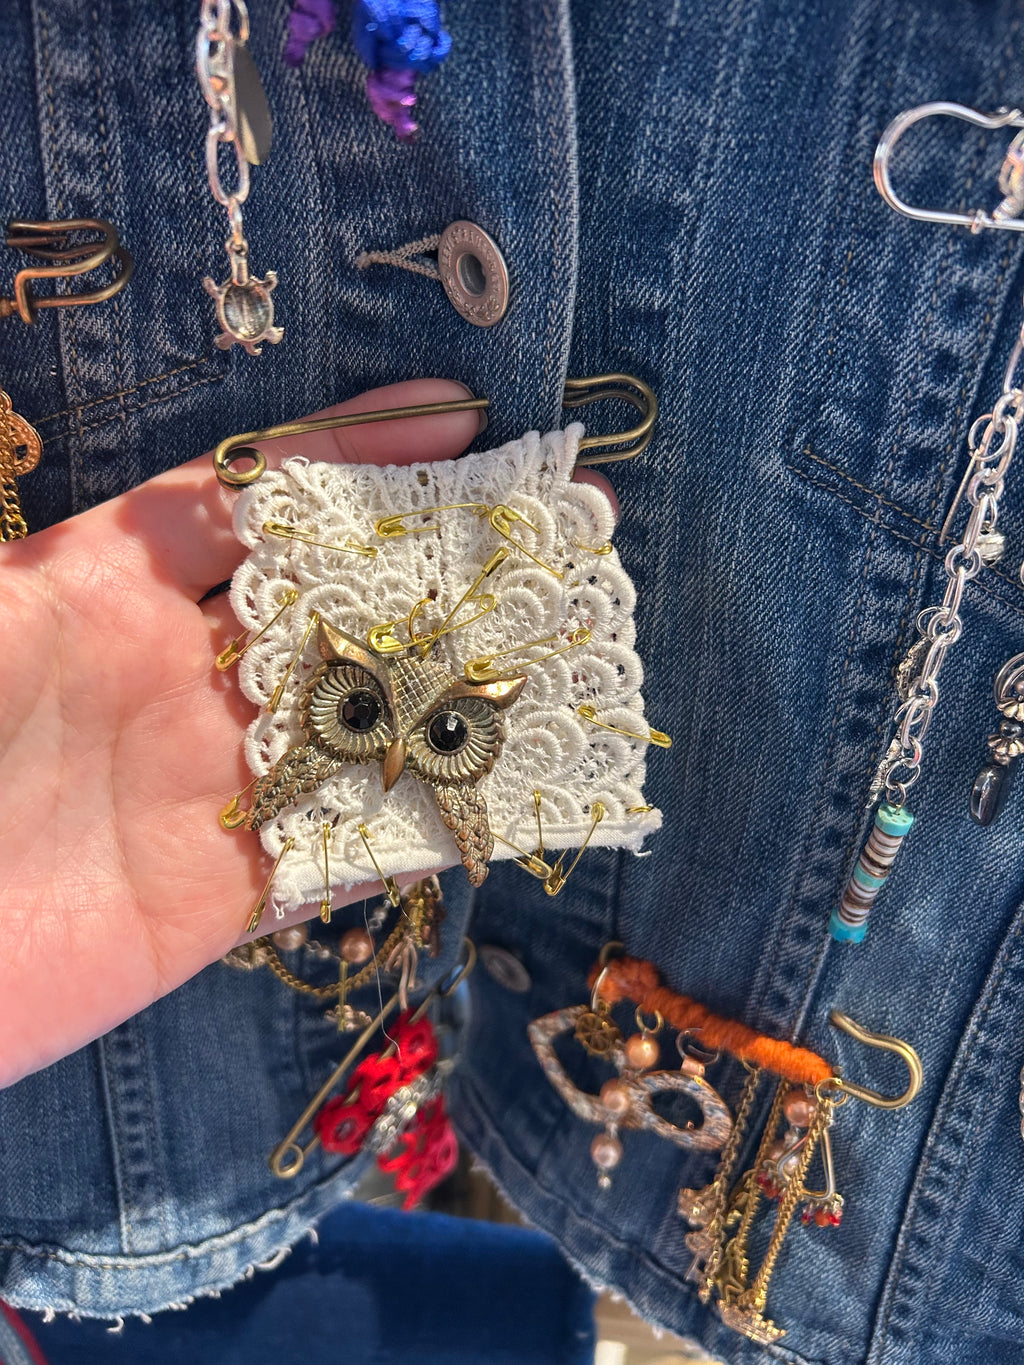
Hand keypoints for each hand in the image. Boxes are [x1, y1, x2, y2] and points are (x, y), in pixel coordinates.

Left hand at [0, 380, 494, 1086]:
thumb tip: (206, 489)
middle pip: (332, 607)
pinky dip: (420, 824)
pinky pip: (339, 851)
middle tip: (558, 535)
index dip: (353, 454)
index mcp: (104, 590)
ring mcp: (202, 784)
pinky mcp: (216, 895)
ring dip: (459, 693)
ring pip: (357, 725)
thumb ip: (83, 561)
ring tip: (568, 655)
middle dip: (442, 568)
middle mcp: (171, 677)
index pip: (252, 500)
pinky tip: (502, 790)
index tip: (458, 420)